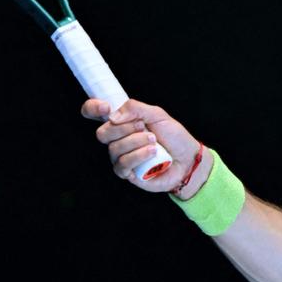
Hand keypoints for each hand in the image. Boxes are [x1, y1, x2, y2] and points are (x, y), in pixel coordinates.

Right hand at [81, 98, 201, 192]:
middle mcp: (117, 139)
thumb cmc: (174, 137)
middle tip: (143, 127)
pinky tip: (152, 153)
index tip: (105, 108)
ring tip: (154, 142)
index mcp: (121, 122)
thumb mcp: (158, 114)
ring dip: (137, 142)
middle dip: (124, 128)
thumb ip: (135, 108)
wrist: (188, 159)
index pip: (93, 113)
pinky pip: (122, 164)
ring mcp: (120, 157)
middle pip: (102, 133)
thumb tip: (113, 116)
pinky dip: (138, 156)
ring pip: (114, 148)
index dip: (92, 108)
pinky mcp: (127, 173)